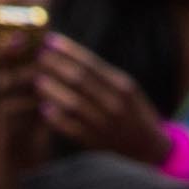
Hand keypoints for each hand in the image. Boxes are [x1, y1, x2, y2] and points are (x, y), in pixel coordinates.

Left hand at [29, 32, 167, 161]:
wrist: (150, 148)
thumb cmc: (133, 112)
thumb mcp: (127, 89)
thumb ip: (103, 75)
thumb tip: (71, 55)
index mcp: (123, 86)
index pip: (91, 63)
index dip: (69, 51)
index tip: (50, 40)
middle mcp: (115, 103)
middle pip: (80, 80)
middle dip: (57, 66)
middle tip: (38, 56)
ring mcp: (106, 124)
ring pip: (73, 104)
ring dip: (53, 91)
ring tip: (38, 81)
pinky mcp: (97, 142)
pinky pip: (73, 129)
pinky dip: (57, 119)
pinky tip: (44, 109)